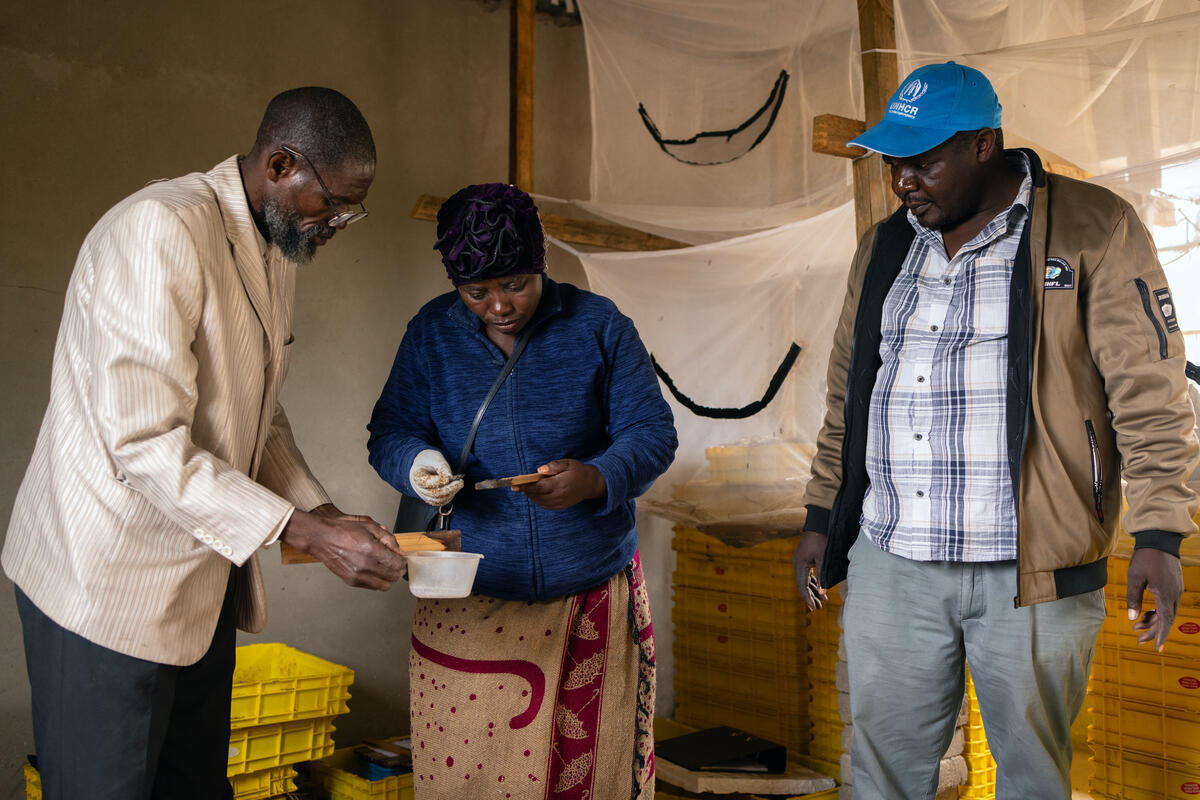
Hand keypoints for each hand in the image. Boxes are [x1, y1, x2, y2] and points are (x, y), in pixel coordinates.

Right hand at [282, 509, 405, 589]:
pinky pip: (372, 586)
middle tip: (396, 564)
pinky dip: (377, 581)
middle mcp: (365, 565)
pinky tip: (374, 571)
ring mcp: (358, 575)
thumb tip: (398, 550)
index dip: (403, 561)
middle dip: (398, 570)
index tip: (402, 559)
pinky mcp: (351, 581)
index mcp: (372, 550)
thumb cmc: (343, 530)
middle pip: (393, 577)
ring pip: (384, 586)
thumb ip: (388, 538)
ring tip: (386, 569)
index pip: (397, 564)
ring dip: (389, 578)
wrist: (322, 538)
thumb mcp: (370, 526)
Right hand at [410, 449, 463, 506]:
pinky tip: (455, 489)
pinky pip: (440, 502)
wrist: (425, 463)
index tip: (450, 476)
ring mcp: (424, 494)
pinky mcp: (430, 498)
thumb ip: (441, 467)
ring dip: (450, 494)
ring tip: (459, 485)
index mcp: (416, 476)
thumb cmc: (429, 460)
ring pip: (437, 500)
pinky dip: (449, 497)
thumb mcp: (435, 458)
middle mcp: (418, 488)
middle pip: (433, 493)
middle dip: (449, 489)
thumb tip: (449, 477)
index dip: (440, 481)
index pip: (427, 483)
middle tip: (460, 482)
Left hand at [515, 459, 605, 509]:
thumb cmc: (578, 471)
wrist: (591, 483)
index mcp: (560, 484)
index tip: (516, 483)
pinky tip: (535, 494)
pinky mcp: (561, 506)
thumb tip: (539, 470)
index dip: (526, 486)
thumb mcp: (567, 463)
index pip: (538, 487)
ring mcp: (560, 503)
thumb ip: (553, 466)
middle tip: (515, 486)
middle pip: (537, 495)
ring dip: (531, 495)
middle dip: (525, 490)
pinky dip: (538, 500)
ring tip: (524, 489)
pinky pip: (545, 505)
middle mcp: (559, 496)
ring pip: (539, 501)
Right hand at [793, 532, 828, 610]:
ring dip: (813, 590)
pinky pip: (808, 575)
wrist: (818, 524)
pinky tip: (820, 589)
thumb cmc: (821, 540)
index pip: (802, 586)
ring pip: (806, 581)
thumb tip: (823, 593)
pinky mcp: (805, 559)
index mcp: (800, 565)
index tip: (813, 608)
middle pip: (803, 585)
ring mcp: (800, 562)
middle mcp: (797, 564)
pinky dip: (814, 582)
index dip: (807, 598)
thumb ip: (823, 576)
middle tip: (818, 608)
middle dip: (811, 597)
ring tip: (822, 601)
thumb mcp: (823, 559)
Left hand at [1126, 547, 1184, 650]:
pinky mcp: (1175, 586)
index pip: (1166, 620)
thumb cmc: (1145, 558)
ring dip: (1154, 620)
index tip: (1158, 648)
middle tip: (1138, 639)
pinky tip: (1145, 613)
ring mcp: (1176, 590)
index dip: (1161, 635)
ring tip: (1136, 626)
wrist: (1159, 540)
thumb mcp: (1134, 578)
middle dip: (1153, 631)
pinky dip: (1158, 610)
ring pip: (1167, 612)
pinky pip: (1168, 604)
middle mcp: (1175, 594)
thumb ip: (1133, 599)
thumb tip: (1133, 618)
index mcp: (1166, 594)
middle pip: (1167, 619)